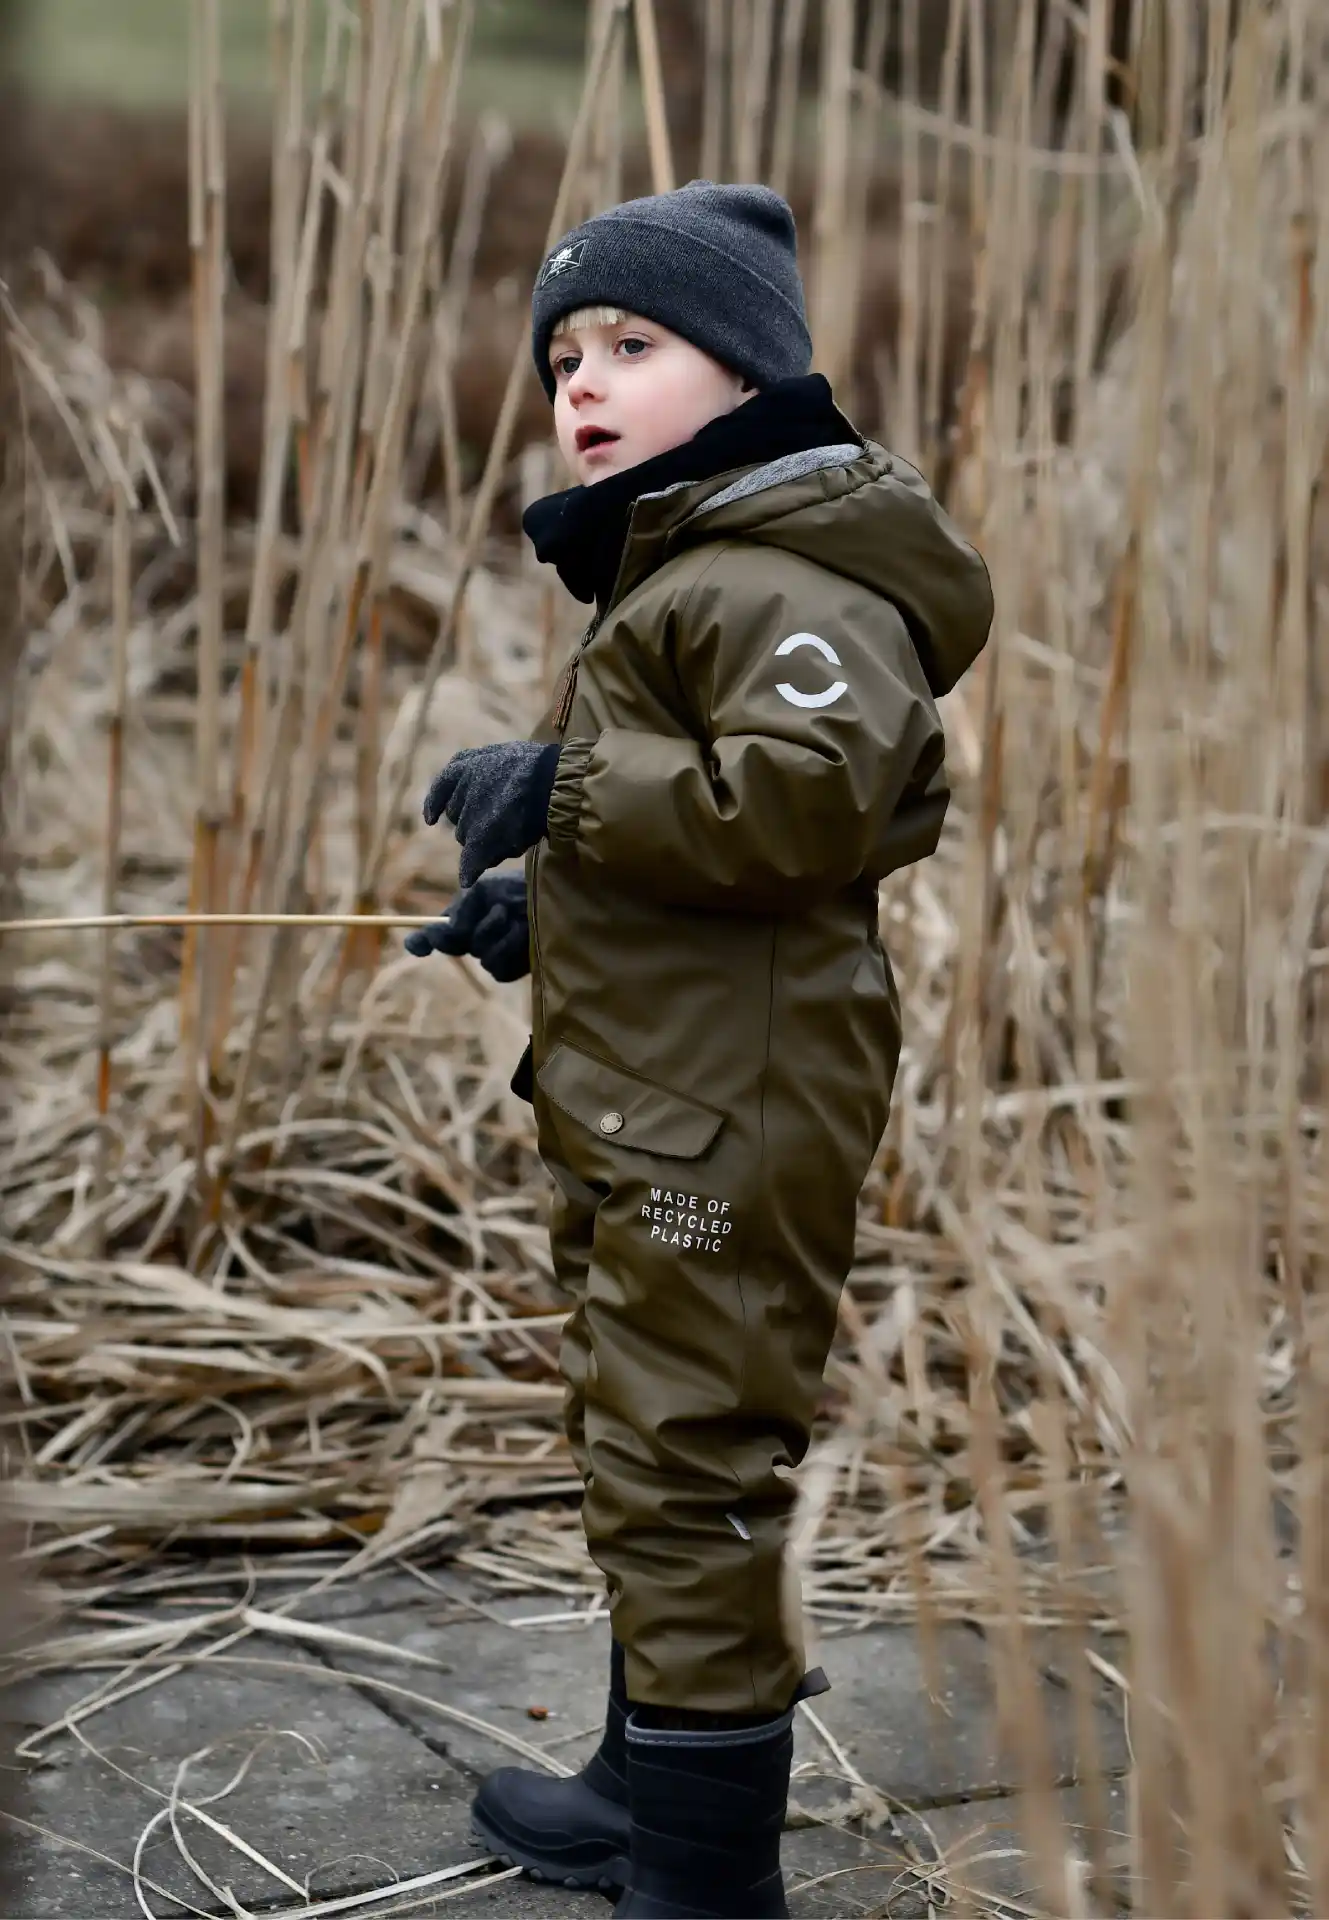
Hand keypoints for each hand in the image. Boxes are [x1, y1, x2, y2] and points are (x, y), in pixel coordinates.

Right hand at [404, 873, 529, 981]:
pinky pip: (498, 968)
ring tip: (517, 918)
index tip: (416, 945)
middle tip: (500, 911)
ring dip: (500, 936)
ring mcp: (490, 955)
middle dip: (478, 927)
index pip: (435, 934)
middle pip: (456, 945)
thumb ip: (462, 909)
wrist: (547, 898)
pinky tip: (523, 934)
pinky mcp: (508, 969)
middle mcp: (472, 939)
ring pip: (481, 957)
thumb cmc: (516, 889)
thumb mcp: (485, 890)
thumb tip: (451, 929)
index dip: (422, 941)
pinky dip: (511, 948)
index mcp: (462, 919)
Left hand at [423, 740, 560, 888]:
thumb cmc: (535, 767)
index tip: (430, 818)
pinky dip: (469, 870)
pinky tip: (467, 879)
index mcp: (465, 767)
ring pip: (467, 837)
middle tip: (498, 822)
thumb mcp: (503, 754)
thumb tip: (469, 774)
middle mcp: (462, 791)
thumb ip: (483, 765)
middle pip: (458, 816)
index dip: (435, 803)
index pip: (442, 786)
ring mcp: (470, 816)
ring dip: (480, 840)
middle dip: (472, 821)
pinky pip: (471, 860)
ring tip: (509, 836)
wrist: (551, 782)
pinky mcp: (480, 839)